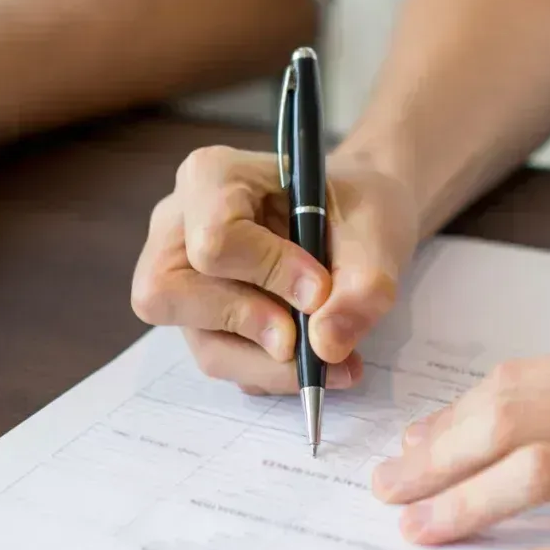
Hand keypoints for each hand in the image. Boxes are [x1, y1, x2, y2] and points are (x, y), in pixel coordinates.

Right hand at [130, 146, 419, 393]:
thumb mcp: (377, 231)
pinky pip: (220, 360)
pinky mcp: (197, 319)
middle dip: (250, 328)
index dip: (268, 274)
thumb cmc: (356, 208)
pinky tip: (314, 357)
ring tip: (333, 360)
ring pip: (201, 342)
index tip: (321, 290)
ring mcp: (179, 276)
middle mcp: (177, 226)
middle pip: (172, 294)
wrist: (355, 221)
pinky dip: (272, 372)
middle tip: (308, 341)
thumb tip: (325, 345)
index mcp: (210, 177)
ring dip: (271, 365)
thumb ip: (362, 284)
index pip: (214, 239)